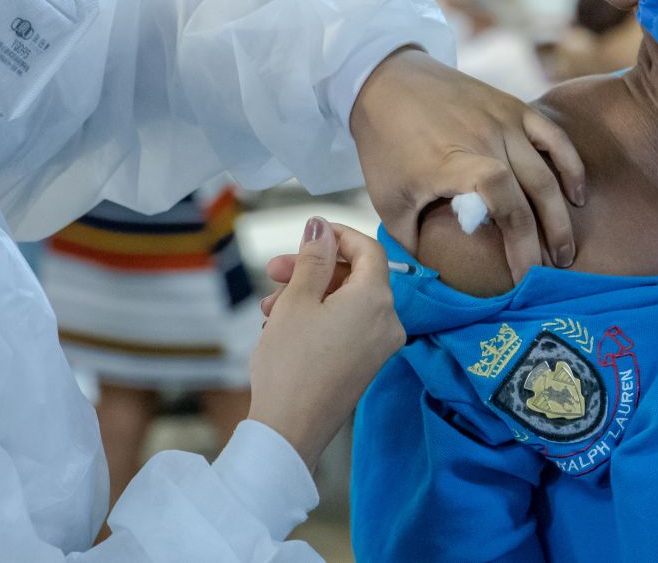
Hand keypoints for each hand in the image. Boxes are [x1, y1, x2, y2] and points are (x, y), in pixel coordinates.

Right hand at [247, 217, 405, 468]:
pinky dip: (319, 318)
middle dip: (313, 269)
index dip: (337, 235)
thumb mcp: (297, 300)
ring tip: (270, 307)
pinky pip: (347, 327)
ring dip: (309, 295)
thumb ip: (313, 258)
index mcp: (376, 300)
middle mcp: (387, 322)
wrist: (289, 431)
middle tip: (274, 270)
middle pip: (355, 276)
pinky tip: (283, 326)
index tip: (307, 235)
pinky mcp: (366, 365)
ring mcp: (379, 347)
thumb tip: (321, 227)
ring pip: (346, 302)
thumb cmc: (290, 364)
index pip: (368, 249)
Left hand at [350, 48, 585, 280]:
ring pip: (547, 173)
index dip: (521, 245)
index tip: (524, 277)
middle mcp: (487, 141)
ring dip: (562, 214)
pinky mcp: (514, 106)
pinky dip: (571, 166)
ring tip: (565, 249)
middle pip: (534, 195)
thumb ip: (411, 242)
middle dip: (548, 239)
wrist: (387, 81)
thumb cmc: (385, 145)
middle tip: (552, 273)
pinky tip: (577, 194)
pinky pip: (555, 137)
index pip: (506, 206)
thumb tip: (432, 279)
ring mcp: (505, 121)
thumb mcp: (388, 200)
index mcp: (457, 165)